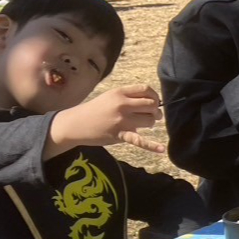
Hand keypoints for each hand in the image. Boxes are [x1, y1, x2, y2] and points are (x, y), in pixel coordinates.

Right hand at [49, 84, 164, 155]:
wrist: (76, 123)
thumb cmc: (95, 109)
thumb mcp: (110, 96)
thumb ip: (129, 96)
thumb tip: (151, 100)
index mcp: (120, 92)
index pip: (146, 90)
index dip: (154, 95)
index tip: (155, 101)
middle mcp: (122, 105)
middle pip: (151, 104)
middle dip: (155, 110)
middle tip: (154, 114)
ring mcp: (122, 120)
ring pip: (149, 120)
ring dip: (150, 123)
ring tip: (145, 123)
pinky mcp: (120, 135)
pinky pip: (139, 140)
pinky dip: (152, 146)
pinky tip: (161, 149)